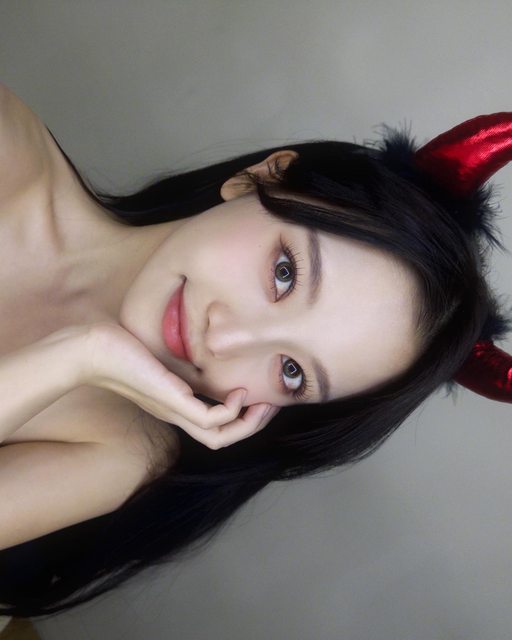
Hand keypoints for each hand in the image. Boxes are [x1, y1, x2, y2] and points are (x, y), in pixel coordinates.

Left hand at [79, 321, 279, 449]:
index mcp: (177, 407)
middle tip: (270, 406)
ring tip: (263, 404)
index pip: (216, 427)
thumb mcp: (164, 359)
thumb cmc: (123, 351)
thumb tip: (207, 354)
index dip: (242, 418)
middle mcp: (178, 414)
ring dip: (247, 424)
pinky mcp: (173, 401)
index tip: (260, 398)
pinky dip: (232, 411)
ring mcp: (176, 411)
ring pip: (219, 437)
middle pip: (222, 439)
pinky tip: (239, 392)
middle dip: (252, 425)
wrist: (94, 351)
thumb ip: (185, 364)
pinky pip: (211, 420)